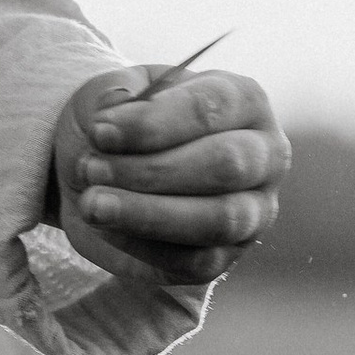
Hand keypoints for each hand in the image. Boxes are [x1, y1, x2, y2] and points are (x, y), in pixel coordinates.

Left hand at [52, 61, 290, 316]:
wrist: (102, 171)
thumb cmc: (120, 123)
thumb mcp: (110, 92)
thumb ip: (114, 94)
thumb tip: (116, 107)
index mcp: (243, 101)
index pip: (213, 106)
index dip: (154, 122)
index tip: (100, 131)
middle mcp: (263, 156)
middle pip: (226, 164)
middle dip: (151, 170)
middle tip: (92, 169)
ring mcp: (252, 212)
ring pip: (218, 219)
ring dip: (146, 213)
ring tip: (92, 203)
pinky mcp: (224, 257)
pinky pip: (195, 262)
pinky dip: (142, 245)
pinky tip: (105, 227)